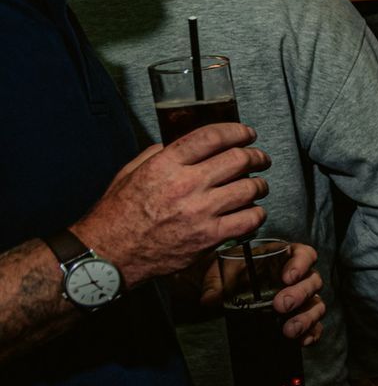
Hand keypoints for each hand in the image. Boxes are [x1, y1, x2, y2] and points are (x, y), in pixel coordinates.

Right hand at [73, 123, 270, 286]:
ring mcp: (200, 212)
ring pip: (249, 188)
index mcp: (166, 165)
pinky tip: (252, 211)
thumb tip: (185, 144)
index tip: (246, 134)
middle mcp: (186, 185)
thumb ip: (159, 153)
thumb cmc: (117, 215)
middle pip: (239, 160)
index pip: (213, 137)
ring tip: (258, 185)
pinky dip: (256, 213)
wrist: (109, 255)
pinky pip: (249, 219)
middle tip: (260, 158)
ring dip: (260, 185)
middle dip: (256, 156)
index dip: (237, 131)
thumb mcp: (130, 173)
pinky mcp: (209, 237)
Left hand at [196, 242, 325, 345]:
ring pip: (317, 304)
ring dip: (306, 317)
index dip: (301, 264)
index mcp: (286, 257)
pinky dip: (312, 333)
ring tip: (289, 330)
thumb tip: (210, 299)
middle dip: (299, 294)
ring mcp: (303, 298)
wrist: (231, 291)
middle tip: (280, 305)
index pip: (305, 254)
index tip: (288, 277)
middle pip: (313, 281)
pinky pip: (315, 325)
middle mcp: (300, 277)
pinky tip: (302, 341)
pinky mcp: (302, 317)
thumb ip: (216, 284)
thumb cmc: (233, 275)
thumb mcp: (222, 273)